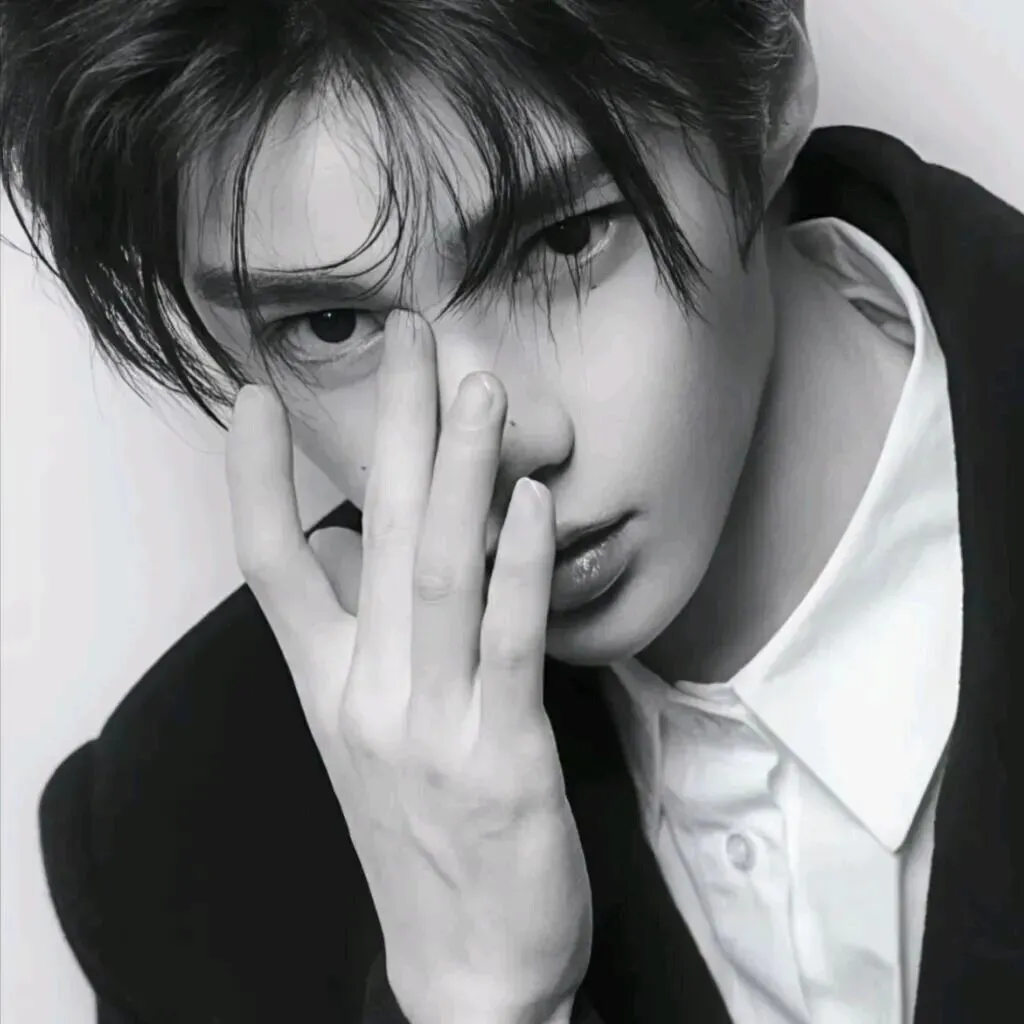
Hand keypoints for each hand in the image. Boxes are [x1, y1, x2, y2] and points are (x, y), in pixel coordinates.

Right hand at [226, 311, 592, 1023]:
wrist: (465, 961)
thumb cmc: (422, 836)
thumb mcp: (369, 736)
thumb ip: (359, 640)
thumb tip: (354, 548)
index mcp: (330, 686)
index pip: (269, 566)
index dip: (253, 478)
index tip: (252, 397)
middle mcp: (367, 694)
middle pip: (369, 533)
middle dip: (387, 427)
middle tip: (407, 335)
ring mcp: (432, 724)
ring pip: (436, 572)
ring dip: (457, 472)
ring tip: (474, 385)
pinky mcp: (504, 754)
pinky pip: (510, 643)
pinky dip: (519, 568)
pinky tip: (532, 502)